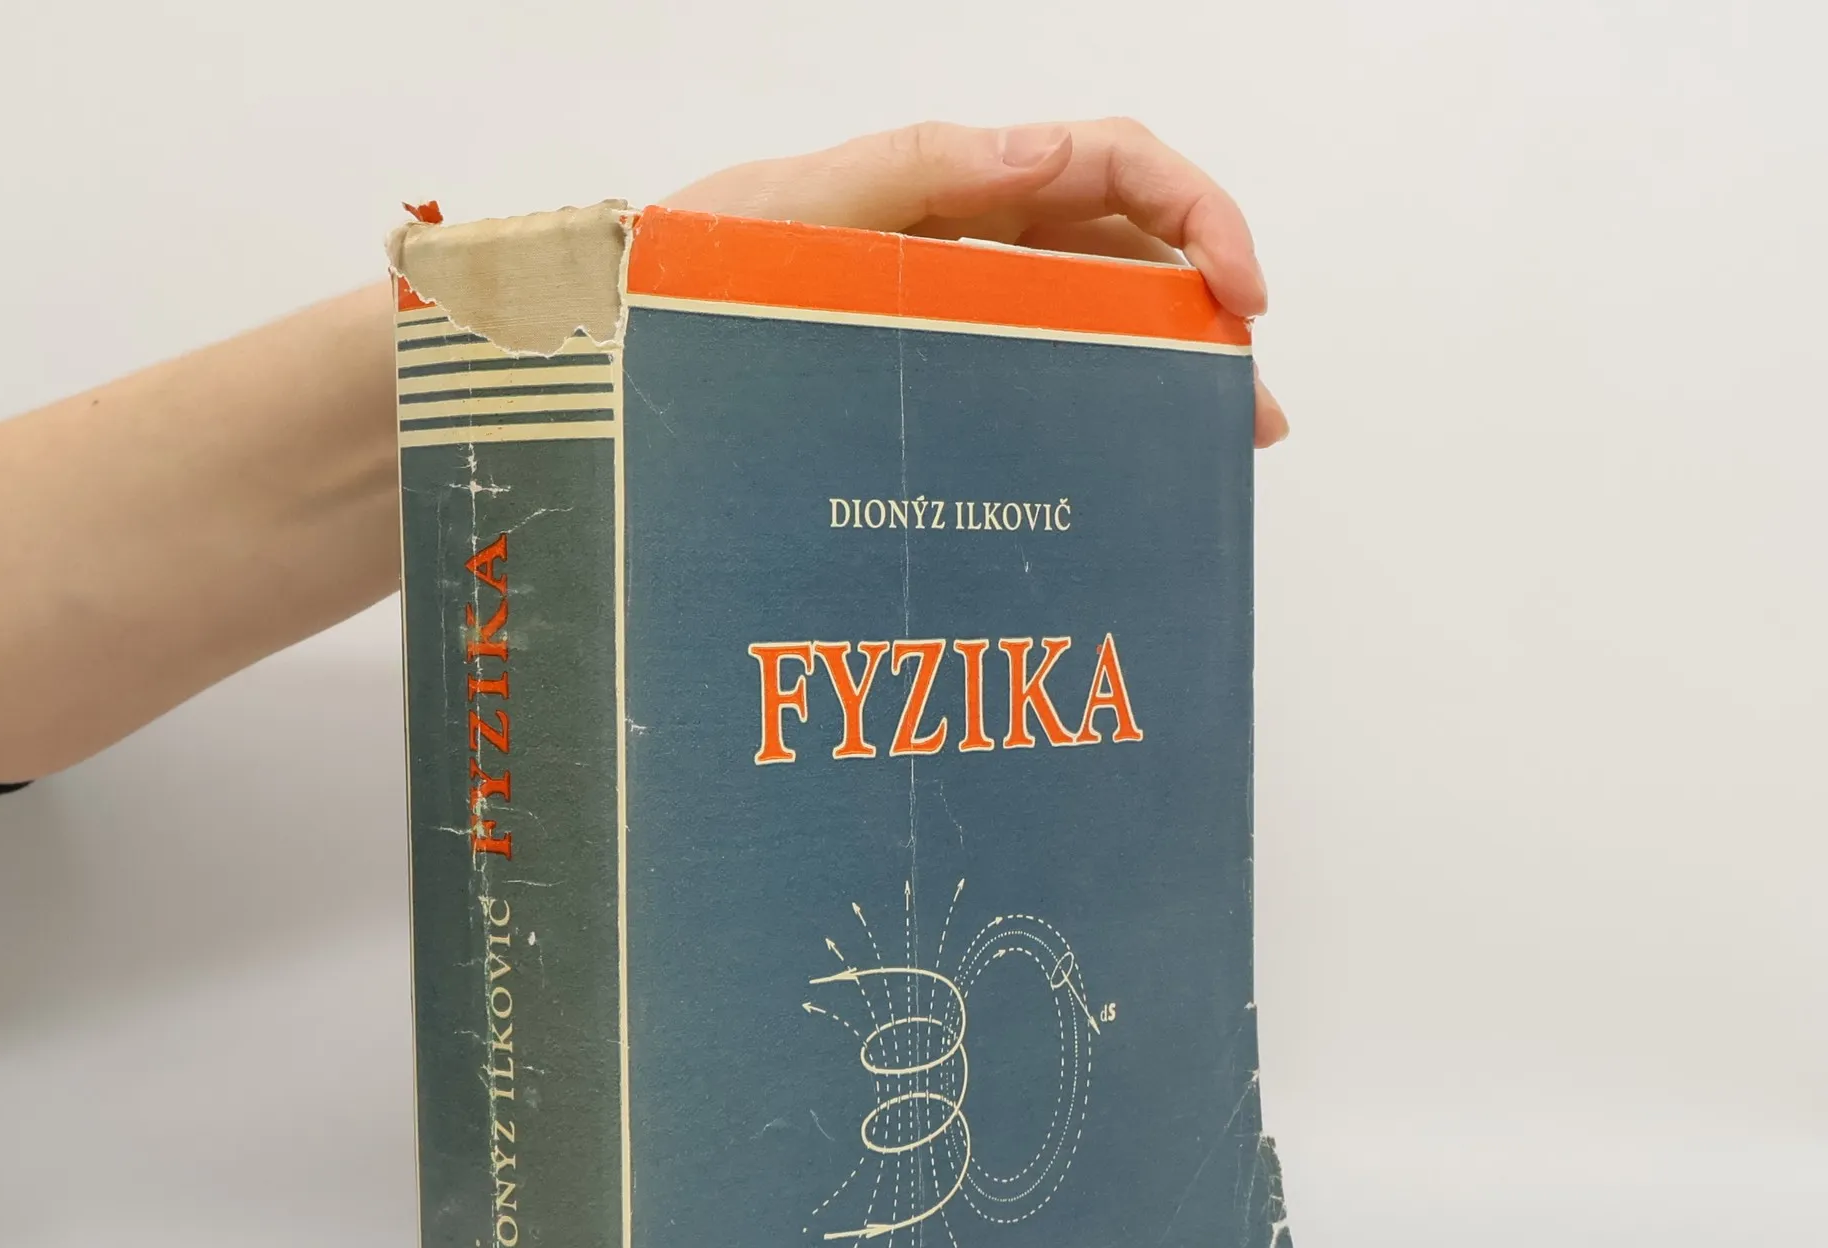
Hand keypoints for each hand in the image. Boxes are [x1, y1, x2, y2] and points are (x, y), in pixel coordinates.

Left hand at [666, 119, 1287, 448]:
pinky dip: (1089, 420)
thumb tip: (1048, 154)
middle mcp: (973, 247)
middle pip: (1127, 258)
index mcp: (960, 187)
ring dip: (1161, 380)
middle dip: (1204, 319)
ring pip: (1093, 330)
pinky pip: (1035, 388)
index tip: (1240, 300)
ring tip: (1207, 455)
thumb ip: (917, 174)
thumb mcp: (796, 211)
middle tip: (1246, 412)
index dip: (1198, 216)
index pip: (1114, 169)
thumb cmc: (694, 273)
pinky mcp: (934, 383)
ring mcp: (958, 318)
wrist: (622, 353)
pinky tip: (1114, 472)